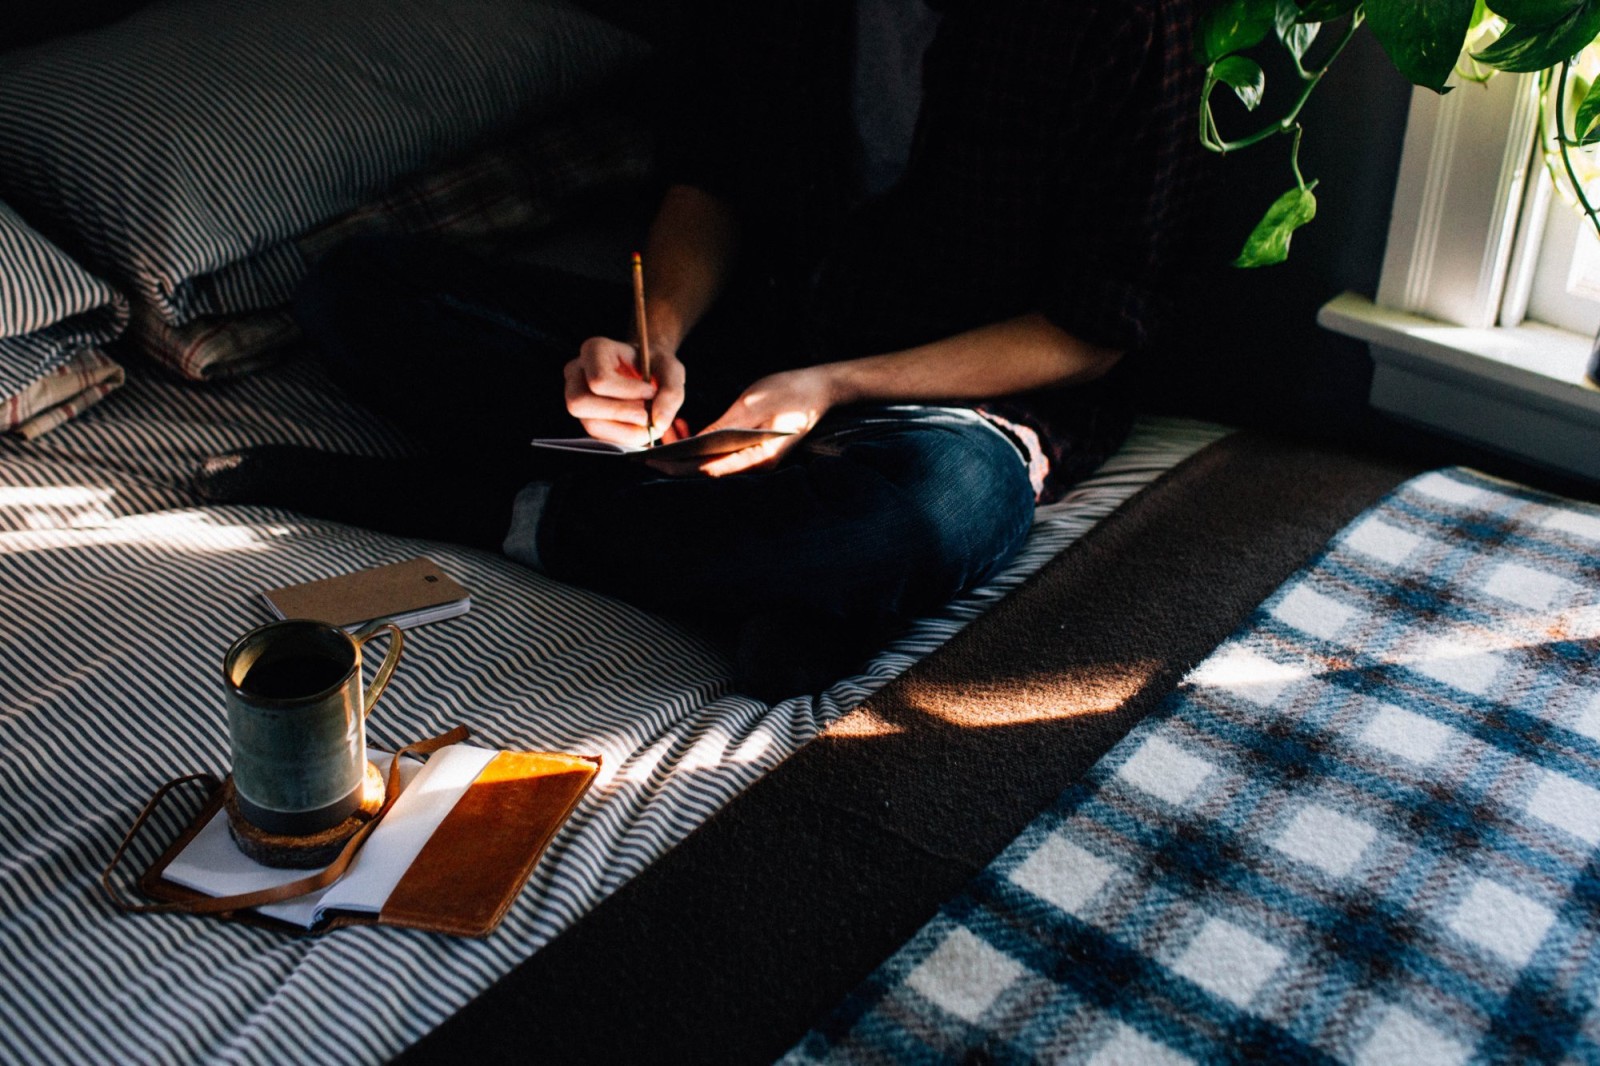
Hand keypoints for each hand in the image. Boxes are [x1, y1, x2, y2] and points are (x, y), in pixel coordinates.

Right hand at [564, 337, 687, 446]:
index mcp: (594, 350)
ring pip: (590, 425)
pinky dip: (623, 437)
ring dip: (624, 431)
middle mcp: (577, 372)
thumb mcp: (671, 369)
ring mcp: (575, 395)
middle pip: (580, 403)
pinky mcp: (584, 416)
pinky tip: (638, 429)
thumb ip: (671, 392)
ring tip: (647, 424)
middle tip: (646, 415)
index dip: (628, 392)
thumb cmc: (655, 364)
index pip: (600, 380)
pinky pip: (598, 437)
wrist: (647, 368)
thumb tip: (659, 423)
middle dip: (619, 414)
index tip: (651, 392)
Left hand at [648, 366, 835, 476]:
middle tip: (646, 449)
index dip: (677, 466)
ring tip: (667, 431)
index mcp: (758, 458)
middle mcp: (756, 466)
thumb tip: (693, 444)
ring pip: (711, 464)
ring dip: (686, 452)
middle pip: (706, 471)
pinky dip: (700, 446)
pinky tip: (686, 430)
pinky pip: (721, 456)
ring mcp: (755, 461)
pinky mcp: (752, 453)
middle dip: (675, 461)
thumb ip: (722, 427)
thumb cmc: (789, 392)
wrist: (820, 389)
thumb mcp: (751, 404)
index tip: (651, 460)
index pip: (709, 470)